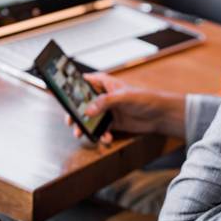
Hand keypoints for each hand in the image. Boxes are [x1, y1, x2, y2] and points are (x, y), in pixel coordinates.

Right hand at [65, 72, 185, 142]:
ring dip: (86, 128)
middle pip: (82, 104)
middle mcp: (103, 96)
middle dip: (75, 114)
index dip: (70, 87)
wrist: (161, 115)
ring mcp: (107, 110)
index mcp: (105, 84)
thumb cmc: (145, 99)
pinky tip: (107, 138)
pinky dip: (101, 135)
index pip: (83, 82)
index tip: (59, 95)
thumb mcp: (124, 97)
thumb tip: (87, 111)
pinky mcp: (113, 123)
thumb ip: (105, 102)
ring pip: (89, 119)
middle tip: (70, 123)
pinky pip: (101, 130)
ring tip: (83, 136)